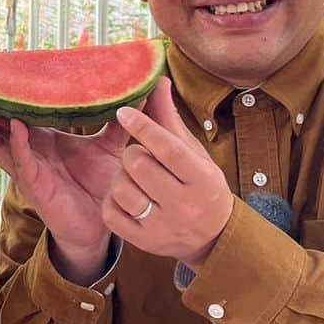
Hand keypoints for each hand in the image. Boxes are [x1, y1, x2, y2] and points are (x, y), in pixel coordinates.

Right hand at [0, 87, 130, 283]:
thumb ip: (120, 121)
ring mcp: (28, 168)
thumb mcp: (110, 146)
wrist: (104, 222)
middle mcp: (27, 151)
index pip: (12, 112)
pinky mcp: (36, 185)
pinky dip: (17, 143)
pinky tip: (16, 126)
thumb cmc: (100, 183)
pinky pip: (22, 161)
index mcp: (39, 139)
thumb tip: (143, 90)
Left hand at [103, 76, 233, 270]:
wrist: (212, 238)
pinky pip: (111, 213)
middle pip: (138, 165)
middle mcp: (185, 205)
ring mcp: (164, 227)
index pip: (167, 148)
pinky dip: (112, 200)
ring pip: (122, 188)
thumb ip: (170, 119)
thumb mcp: (193, 152)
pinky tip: (125, 196)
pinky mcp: (144, 243)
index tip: (123, 111)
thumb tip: (158, 80)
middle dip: (132, 153)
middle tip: (138, 154)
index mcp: (202, 179)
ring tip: (134, 178)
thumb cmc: (199, 184)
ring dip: (120, 177)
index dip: (142, 126)